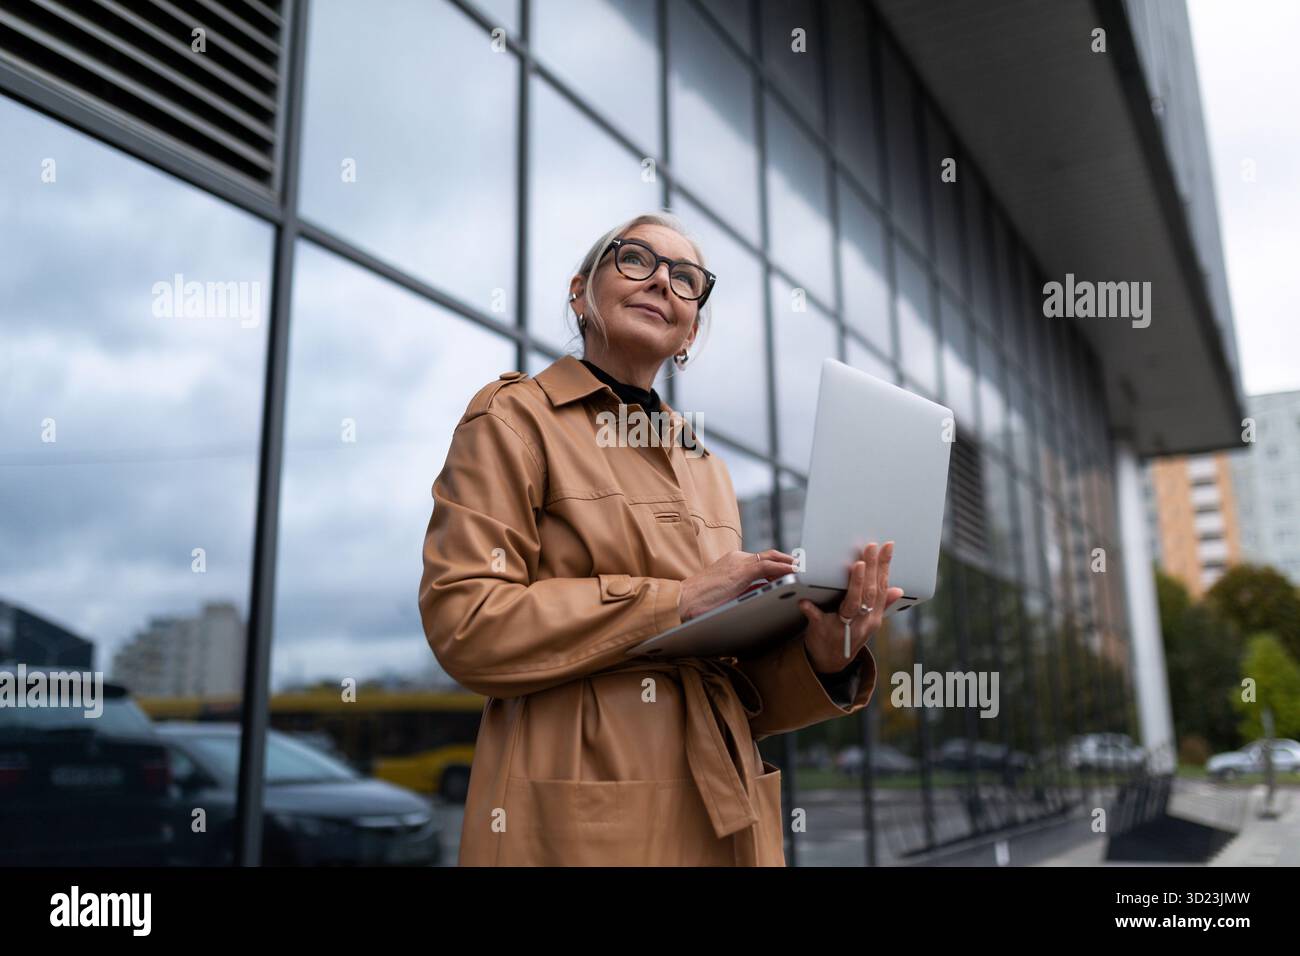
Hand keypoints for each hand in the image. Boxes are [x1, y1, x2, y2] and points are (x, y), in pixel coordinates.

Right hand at [677, 549, 797, 621]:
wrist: (684, 599)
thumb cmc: (699, 601)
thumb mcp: (725, 593)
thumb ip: (742, 590)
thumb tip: (758, 592)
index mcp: (731, 562)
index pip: (760, 560)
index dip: (776, 564)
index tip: (788, 570)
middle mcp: (736, 558)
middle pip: (768, 556)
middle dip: (786, 561)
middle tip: (802, 567)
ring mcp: (739, 562)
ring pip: (771, 558)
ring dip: (789, 564)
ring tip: (803, 570)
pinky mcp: (742, 570)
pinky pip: (769, 566)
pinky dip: (784, 568)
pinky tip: (794, 573)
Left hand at [798, 541, 902, 673]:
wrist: (830, 662)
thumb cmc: (848, 635)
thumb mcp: (868, 622)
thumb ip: (882, 605)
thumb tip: (898, 589)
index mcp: (873, 617)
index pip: (881, 588)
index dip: (885, 567)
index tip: (887, 547)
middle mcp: (861, 623)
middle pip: (869, 594)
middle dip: (871, 568)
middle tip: (870, 547)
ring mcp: (842, 628)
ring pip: (851, 604)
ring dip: (855, 584)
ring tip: (857, 565)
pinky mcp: (822, 632)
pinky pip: (817, 619)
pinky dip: (811, 609)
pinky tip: (805, 600)